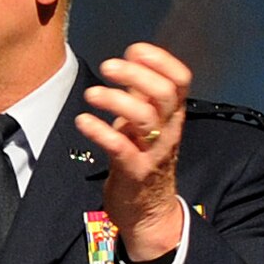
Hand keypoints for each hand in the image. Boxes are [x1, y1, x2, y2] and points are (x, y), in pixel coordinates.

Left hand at [77, 42, 189, 260]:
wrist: (149, 214)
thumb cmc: (143, 162)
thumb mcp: (147, 126)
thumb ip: (142, 97)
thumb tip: (132, 61)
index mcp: (172, 116)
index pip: (180, 80)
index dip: (161, 60)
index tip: (134, 50)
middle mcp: (167, 131)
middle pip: (165, 93)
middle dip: (136, 74)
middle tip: (108, 66)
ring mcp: (152, 152)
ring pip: (145, 118)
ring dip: (116, 100)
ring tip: (91, 94)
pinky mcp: (134, 172)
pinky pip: (120, 147)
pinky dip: (100, 131)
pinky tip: (83, 121)